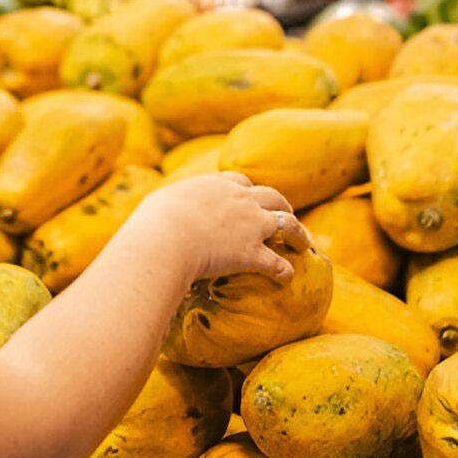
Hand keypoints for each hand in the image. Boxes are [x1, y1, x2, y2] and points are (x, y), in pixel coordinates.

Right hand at [127, 172, 309, 282]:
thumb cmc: (153, 222)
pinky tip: (287, 277)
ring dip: (297, 233)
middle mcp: (240, 200)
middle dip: (281, 205)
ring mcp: (251, 225)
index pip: (239, 181)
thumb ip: (168, 207)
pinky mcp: (253, 253)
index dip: (248, 189)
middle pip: (271, 196)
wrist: (164, 239)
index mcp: (216, 185)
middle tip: (286, 214)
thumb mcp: (159, 204)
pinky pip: (277, 263)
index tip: (250, 196)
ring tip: (303, 243)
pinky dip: (285, 270)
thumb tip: (155, 217)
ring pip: (286, 223)